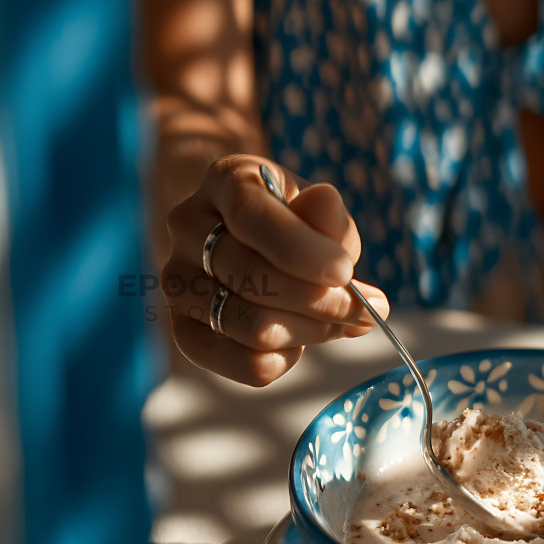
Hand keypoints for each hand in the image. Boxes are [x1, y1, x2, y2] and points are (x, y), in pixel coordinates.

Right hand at [163, 155, 388, 386]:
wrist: (257, 241)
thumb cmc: (297, 220)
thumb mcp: (318, 206)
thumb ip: (330, 221)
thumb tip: (336, 243)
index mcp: (224, 180)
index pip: (250, 216)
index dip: (300, 249)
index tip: (344, 271)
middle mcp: (187, 227)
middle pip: (250, 277)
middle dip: (319, 300)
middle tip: (367, 309)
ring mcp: (177, 281)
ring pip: (251, 326)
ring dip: (310, 331)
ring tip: (342, 323)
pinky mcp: (183, 330)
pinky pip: (242, 363)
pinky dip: (286, 360)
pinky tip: (302, 340)